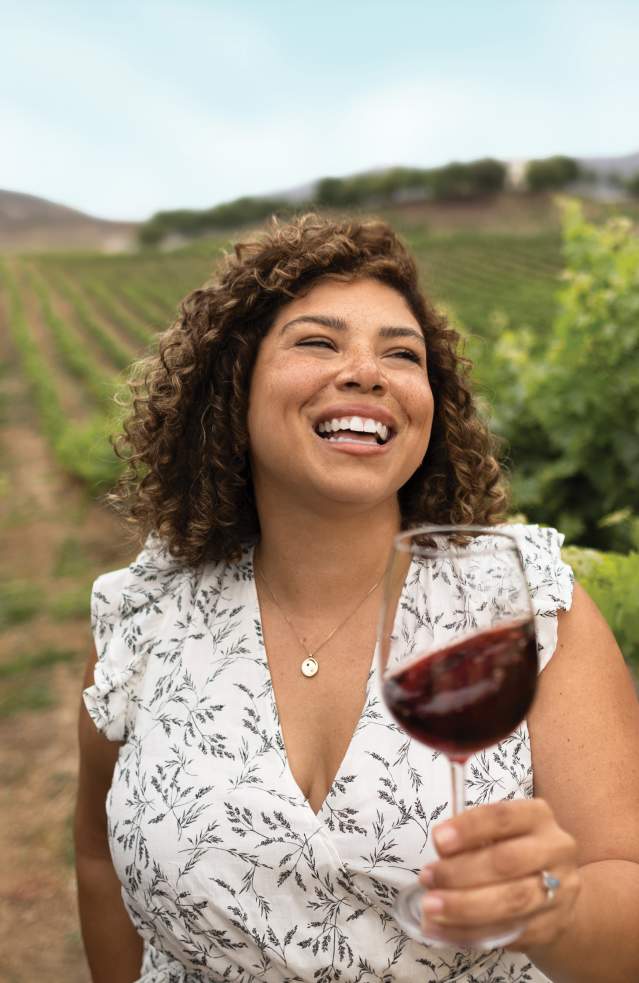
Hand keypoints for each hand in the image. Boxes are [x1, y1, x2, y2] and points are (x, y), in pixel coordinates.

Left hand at [419, 798, 581, 951]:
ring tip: (431, 908)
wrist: (557, 895)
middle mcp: (555, 850)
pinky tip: (444, 931)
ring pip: (510, 902)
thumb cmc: (514, 853)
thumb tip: (441, 849)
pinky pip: (508, 934)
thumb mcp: (498, 834)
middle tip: (427, 879)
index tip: (438, 841)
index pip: (502, 817)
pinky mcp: (552, 927)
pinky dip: (471, 933)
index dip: (468, 829)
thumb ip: (472, 839)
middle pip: (506, 862)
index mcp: (537, 816)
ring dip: (464, 907)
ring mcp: (560, 891)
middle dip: (460, 872)